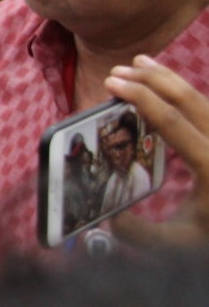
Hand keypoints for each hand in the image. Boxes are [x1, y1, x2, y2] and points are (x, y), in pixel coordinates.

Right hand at [105, 56, 208, 244]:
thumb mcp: (177, 243)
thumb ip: (140, 233)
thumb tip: (108, 218)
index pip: (173, 121)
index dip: (141, 98)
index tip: (112, 83)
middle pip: (189, 100)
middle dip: (151, 80)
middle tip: (118, 71)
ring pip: (201, 99)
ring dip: (167, 80)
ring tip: (138, 63)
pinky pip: (205, 110)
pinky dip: (182, 93)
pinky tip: (164, 85)